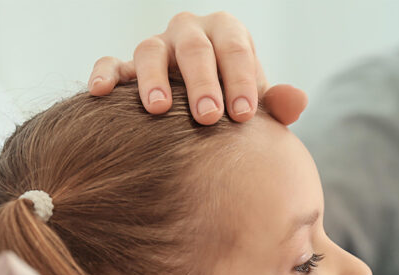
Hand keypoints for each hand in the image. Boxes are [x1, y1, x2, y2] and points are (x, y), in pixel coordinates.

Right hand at [86, 12, 307, 125]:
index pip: (235, 49)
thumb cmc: (233, 106)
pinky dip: (104, 74)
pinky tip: (100, 93)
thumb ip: (277, 105)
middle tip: (208, 118)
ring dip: (153, 78)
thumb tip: (298, 102)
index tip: (243, 117)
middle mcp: (189, 32)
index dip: (240, 80)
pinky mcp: (126, 65)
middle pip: (194, 48)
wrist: (202, 112)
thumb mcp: (256, 106)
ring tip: (157, 109)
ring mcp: (156, 46)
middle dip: (201, 82)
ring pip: (150, 49)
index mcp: (227, 33)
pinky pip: (111, 62)